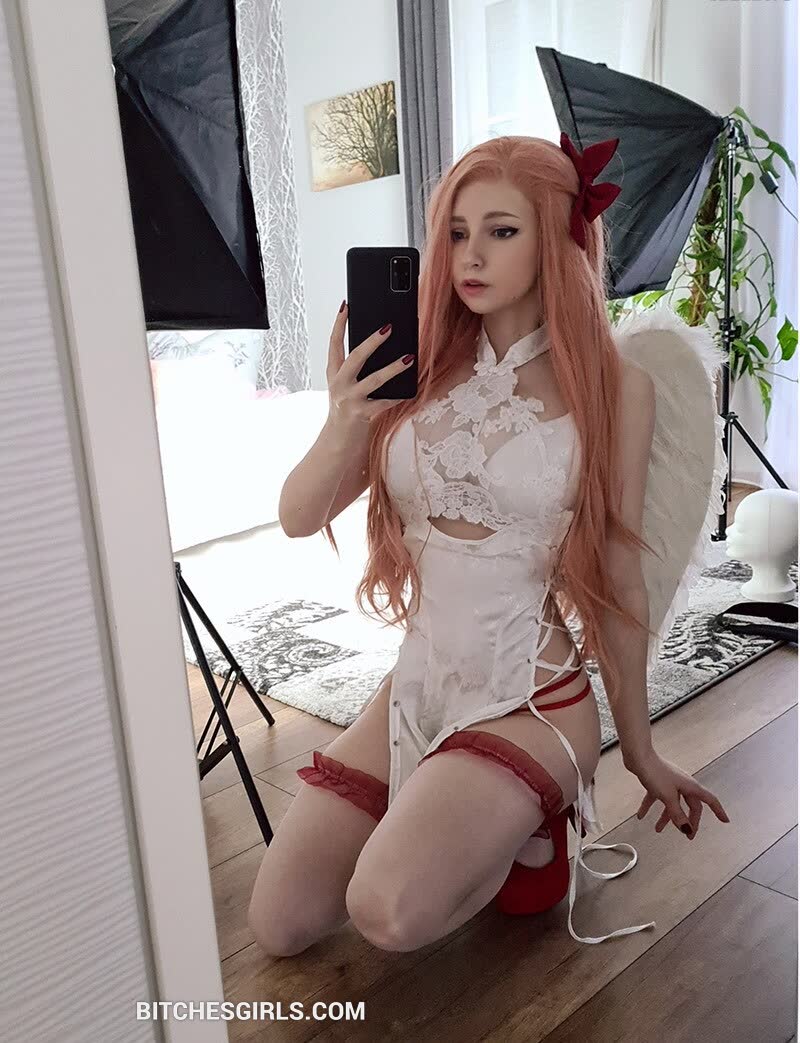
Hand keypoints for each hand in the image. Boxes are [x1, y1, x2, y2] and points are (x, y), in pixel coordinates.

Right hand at [325, 302, 412, 438]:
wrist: (337, 441)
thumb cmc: (347, 408)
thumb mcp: (345, 387)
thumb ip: (357, 370)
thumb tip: (381, 346)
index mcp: (333, 374)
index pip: (334, 344)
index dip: (339, 324)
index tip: (346, 305)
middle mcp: (339, 385)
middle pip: (354, 357)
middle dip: (371, 342)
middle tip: (388, 327)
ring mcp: (349, 400)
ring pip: (373, 379)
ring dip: (393, 368)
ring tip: (409, 357)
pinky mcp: (361, 415)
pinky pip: (384, 402)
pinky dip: (398, 396)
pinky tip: (409, 389)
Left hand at [629, 749, 730, 839]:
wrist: (638, 756)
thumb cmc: (655, 772)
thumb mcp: (668, 797)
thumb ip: (677, 814)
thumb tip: (686, 829)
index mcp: (691, 787)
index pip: (710, 800)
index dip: (719, 810)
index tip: (725, 820)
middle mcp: (683, 784)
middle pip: (691, 806)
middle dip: (689, 821)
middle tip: (687, 835)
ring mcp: (670, 783)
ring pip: (672, 803)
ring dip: (666, 817)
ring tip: (658, 829)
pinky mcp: (657, 781)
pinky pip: (656, 797)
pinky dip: (650, 806)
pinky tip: (641, 816)